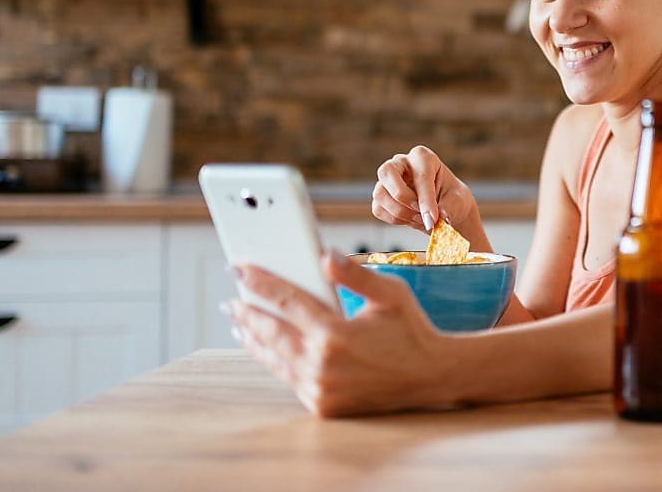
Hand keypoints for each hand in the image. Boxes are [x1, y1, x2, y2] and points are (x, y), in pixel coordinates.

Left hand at [226, 250, 458, 416]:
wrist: (432, 377)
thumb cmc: (412, 330)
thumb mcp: (391, 294)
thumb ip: (354, 274)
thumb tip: (324, 255)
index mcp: (336, 335)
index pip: (287, 301)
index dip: (259, 282)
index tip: (238, 267)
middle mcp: (322, 366)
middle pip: (270, 333)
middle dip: (246, 314)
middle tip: (229, 300)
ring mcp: (320, 390)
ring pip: (275, 360)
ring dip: (254, 340)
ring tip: (239, 324)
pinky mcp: (323, 405)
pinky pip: (290, 378)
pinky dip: (275, 361)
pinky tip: (268, 348)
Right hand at [372, 145, 476, 233]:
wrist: (445, 206)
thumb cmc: (451, 197)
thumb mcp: (458, 200)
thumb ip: (449, 207)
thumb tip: (439, 216)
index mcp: (423, 157)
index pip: (420, 175)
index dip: (426, 200)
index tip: (432, 220)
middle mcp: (401, 162)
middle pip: (386, 172)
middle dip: (404, 198)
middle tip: (421, 215)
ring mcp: (388, 179)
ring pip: (380, 194)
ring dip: (400, 213)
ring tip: (420, 220)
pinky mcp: (381, 195)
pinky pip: (378, 209)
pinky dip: (395, 219)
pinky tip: (411, 220)